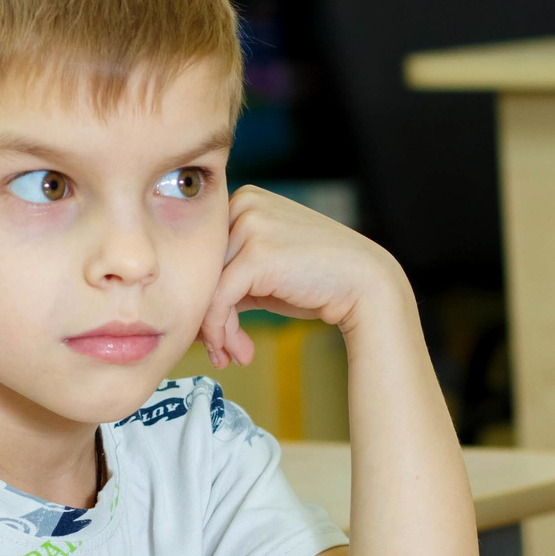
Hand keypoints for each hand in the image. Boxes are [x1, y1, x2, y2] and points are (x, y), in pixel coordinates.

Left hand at [198, 186, 410, 367]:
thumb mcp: (265, 271)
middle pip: (202, 269)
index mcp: (244, 199)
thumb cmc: (317, 281)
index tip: (214, 335)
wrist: (365, 285)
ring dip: (217, 331)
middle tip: (223, 353)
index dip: (205, 296)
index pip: (204, 253)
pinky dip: (221, 332)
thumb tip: (189, 312)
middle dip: (210, 318)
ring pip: (207, 287)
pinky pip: (219, 300)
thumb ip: (229, 278)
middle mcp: (243, 203)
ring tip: (232, 356)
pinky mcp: (255, 254)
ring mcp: (250, 225)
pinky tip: (237, 353)